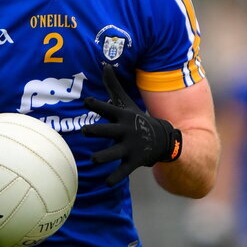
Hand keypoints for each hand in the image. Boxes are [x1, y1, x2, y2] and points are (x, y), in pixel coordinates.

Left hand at [82, 65, 181, 186]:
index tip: (86, 102)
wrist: (162, 139)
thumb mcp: (126, 103)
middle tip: (84, 130)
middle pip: (108, 131)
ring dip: (103, 156)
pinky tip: (106, 183)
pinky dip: (115, 177)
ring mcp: (130, 147)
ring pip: (114, 152)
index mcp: (122, 116)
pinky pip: (123, 171)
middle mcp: (126, 131)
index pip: (108, 109)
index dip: (97, 105)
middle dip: (96, 130)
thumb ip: (112, 85)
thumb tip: (104, 63)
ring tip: (93, 159)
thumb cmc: (136, 119)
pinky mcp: (134, 161)